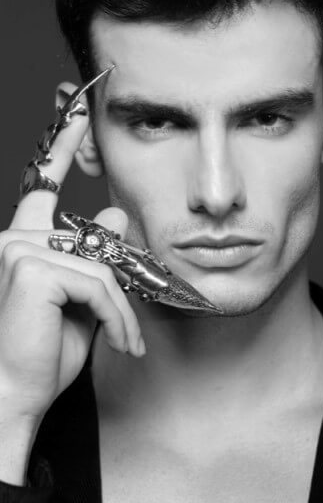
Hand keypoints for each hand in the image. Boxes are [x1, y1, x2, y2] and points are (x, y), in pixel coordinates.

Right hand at [0, 99, 144, 428]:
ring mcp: (17, 249)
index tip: (76, 109)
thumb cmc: (44, 353)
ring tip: (123, 341)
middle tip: (126, 328)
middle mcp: (14, 238)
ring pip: (100, 266)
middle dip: (119, 285)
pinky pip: (98, 281)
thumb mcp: (82, 300)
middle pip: (94, 243)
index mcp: (23, 242)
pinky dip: (115, 313)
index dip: (62, 145)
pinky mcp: (29, 267)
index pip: (43, 186)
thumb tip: (114, 213)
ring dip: (119, 308)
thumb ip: (95, 258)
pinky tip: (116, 339)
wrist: (18, 395)